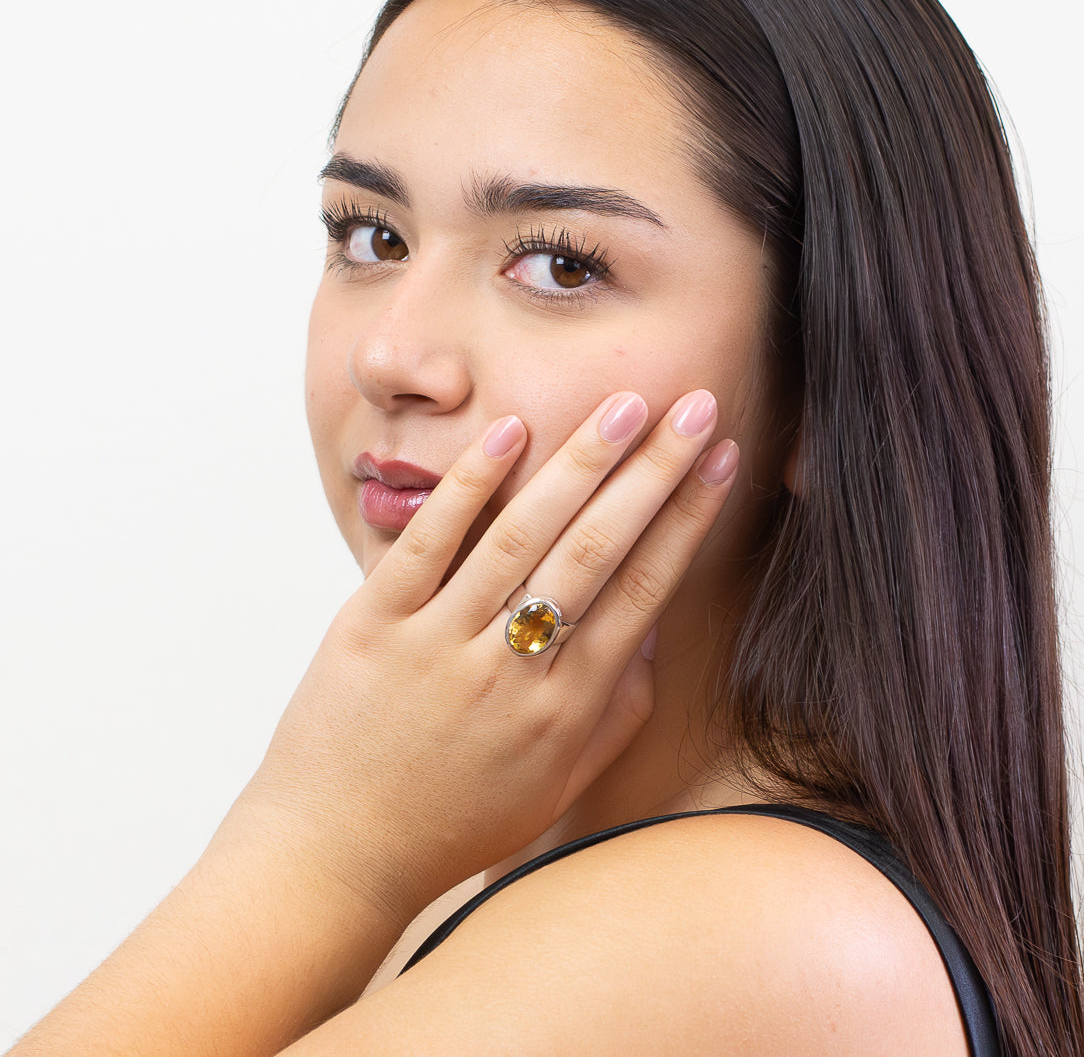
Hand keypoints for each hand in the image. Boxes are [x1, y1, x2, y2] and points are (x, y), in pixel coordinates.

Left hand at [240, 390, 739, 927]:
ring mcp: (437, 644)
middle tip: (693, 404)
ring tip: (624, 406)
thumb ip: (613, 713)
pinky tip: (510, 431)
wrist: (333, 856)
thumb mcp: (554, 788)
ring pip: (521, 537)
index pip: (643, 593)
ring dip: (578, 464)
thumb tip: (651, 632)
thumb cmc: (453, 823)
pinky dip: (469, 485)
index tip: (719, 460)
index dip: (687, 519)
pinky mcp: (371, 626)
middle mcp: (510, 673)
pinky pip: (427, 544)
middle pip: (596, 552)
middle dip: (652, 472)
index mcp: (563, 712)